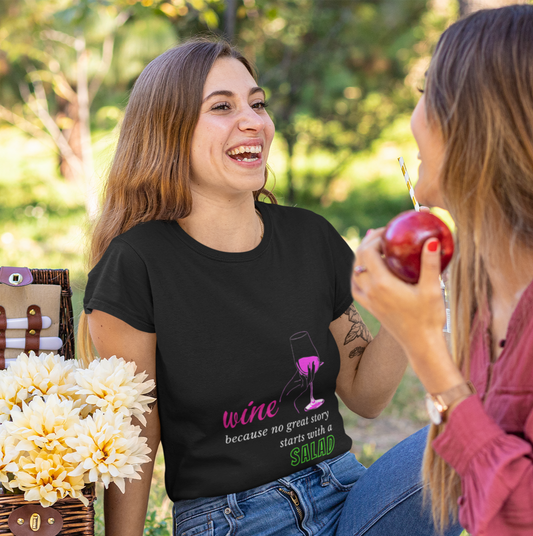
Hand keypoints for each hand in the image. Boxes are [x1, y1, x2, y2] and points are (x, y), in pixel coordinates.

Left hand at [351, 229, 444, 359]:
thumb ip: (430, 263)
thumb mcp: (433, 289)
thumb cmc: (428, 318)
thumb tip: (431, 239)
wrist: (421, 345)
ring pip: (354, 272)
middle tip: (383, 234)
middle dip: (368, 242)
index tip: (389, 230)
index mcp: (382, 284)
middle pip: (359, 259)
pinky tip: (369, 269)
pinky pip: (356, 285)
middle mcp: (370, 291)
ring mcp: (367, 300)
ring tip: (375, 246)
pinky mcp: (369, 307)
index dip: (375, 237)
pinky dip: (359, 273)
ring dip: (362, 257)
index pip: (368, 252)